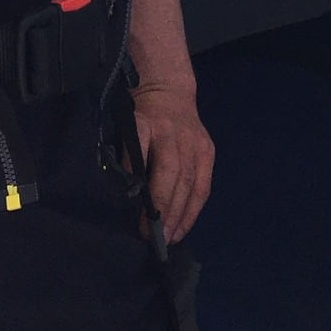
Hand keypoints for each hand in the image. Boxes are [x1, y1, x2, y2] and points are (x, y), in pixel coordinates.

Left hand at [134, 82, 214, 242]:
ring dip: (179, 214)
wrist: (168, 92)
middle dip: (163, 209)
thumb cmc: (139, 118)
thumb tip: (128, 199)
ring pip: (189, 182)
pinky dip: (194, 209)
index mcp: (144, 124)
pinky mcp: (207, 150)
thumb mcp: (123, 130)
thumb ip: (126, 158)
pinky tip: (183, 227)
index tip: (135, 211)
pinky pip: (203, 185)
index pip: (141, 152)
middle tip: (152, 237)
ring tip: (169, 239)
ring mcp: (194, 141)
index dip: (139, 182)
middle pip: (171, 173)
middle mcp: (172, 133)